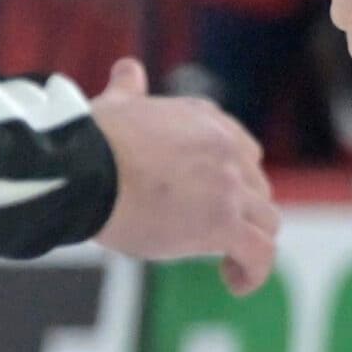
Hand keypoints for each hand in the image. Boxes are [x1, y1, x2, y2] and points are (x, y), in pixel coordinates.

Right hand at [90, 58, 279, 293]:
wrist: (85, 169)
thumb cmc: (91, 142)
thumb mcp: (117, 105)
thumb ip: (129, 89)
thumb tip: (127, 68)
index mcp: (205, 120)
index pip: (243, 151)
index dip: (232, 180)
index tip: (210, 200)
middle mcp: (227, 149)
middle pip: (257, 187)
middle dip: (241, 212)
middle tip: (213, 234)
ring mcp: (228, 186)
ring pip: (266, 219)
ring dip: (252, 241)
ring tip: (230, 263)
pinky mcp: (221, 223)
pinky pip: (260, 252)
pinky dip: (255, 271)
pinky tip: (237, 283)